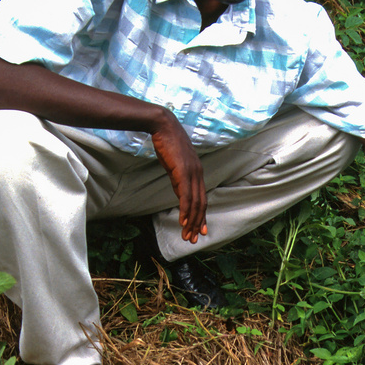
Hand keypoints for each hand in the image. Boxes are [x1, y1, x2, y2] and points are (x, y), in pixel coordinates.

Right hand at [150, 113, 206, 242]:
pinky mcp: (183, 171)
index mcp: (197, 172)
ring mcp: (192, 172)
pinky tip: (183, 221)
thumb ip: (179, 177)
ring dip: (192, 221)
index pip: (202, 198)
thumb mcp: (174, 164)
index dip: (202, 215)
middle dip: (198, 223)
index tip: (201, 229)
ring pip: (195, 202)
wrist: (163, 125)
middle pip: (201, 204)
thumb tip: (180, 190)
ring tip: (188, 235)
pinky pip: (186, 195)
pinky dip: (186, 209)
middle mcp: (198, 173)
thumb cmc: (167, 143)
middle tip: (194, 238)